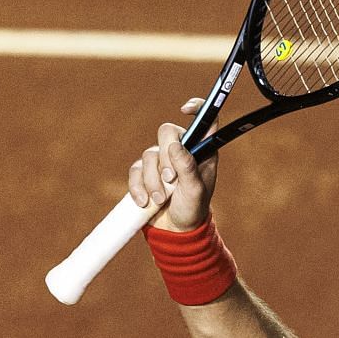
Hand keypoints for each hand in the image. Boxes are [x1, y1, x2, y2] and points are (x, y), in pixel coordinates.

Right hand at [128, 98, 219, 231]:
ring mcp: (161, 159)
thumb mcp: (195, 191)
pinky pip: (134, 170)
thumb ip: (188, 169)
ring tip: (161, 199)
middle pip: (166, 132)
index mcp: (201, 150)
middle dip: (165, 157)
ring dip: (153, 180)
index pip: (204, 121)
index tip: (184, 109)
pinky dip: (138, 186)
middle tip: (171, 179)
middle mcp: (181, 150)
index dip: (198, 108)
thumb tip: (176, 146)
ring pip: (148, 154)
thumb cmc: (193, 208)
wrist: (175, 229)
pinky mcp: (143, 171)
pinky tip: (145, 201)